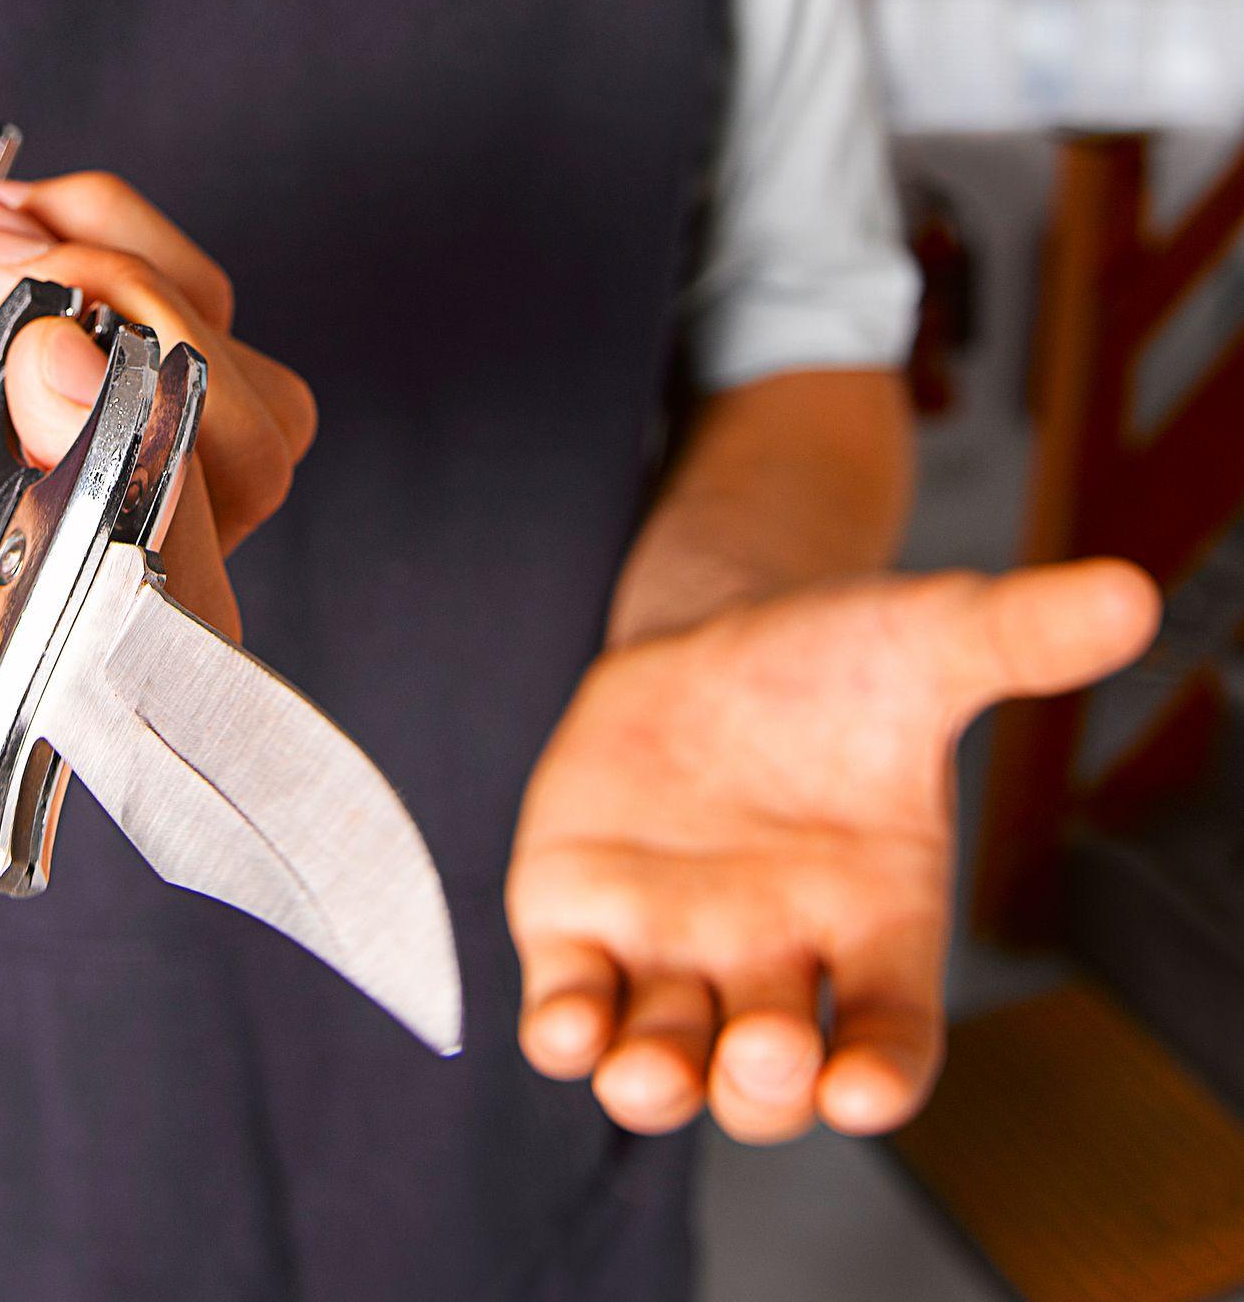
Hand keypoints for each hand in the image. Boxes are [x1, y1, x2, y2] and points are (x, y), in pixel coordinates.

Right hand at [0, 179, 311, 720]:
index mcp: (17, 640)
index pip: (155, 606)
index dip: (140, 485)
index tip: (42, 364)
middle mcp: (106, 568)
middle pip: (238, 469)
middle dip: (131, 332)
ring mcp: (147, 475)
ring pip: (243, 378)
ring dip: (121, 268)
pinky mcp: (152, 386)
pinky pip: (207, 304)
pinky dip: (117, 232)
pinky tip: (11, 222)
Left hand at [505, 561, 1159, 1142]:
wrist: (710, 644)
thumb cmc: (833, 664)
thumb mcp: (921, 641)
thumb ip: (1015, 635)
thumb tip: (1126, 597)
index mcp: (872, 927)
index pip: (889, 1038)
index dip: (878, 1077)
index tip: (860, 1089)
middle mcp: (771, 959)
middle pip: (771, 1078)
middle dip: (765, 1083)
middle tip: (763, 1052)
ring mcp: (670, 951)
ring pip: (663, 1061)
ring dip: (654, 1083)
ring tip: (648, 1072)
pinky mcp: (579, 926)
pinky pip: (571, 1005)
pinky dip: (565, 1030)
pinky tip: (561, 1026)